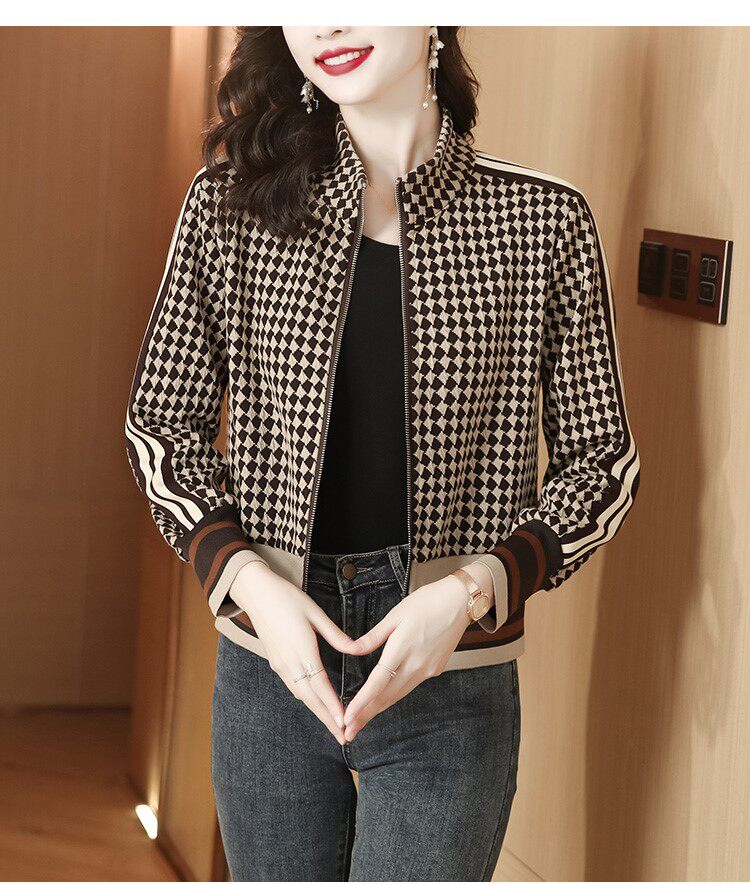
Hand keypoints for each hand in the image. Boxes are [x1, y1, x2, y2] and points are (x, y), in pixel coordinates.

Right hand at [229, 561, 359, 744]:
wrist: (256, 593)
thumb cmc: (287, 598)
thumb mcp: (315, 612)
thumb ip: (336, 635)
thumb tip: (356, 649)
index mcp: (301, 649)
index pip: (320, 685)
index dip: (333, 706)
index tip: (345, 723)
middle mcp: (289, 662)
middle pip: (310, 698)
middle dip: (327, 719)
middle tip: (344, 737)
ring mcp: (280, 664)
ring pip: (301, 695)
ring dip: (318, 711)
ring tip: (334, 726)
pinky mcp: (276, 662)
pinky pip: (294, 686)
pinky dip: (308, 699)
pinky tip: (317, 704)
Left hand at [342, 573, 474, 741]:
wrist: (461, 602)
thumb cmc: (428, 602)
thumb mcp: (396, 614)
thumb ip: (374, 636)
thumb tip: (353, 650)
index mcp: (402, 649)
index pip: (377, 683)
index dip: (361, 703)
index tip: (347, 719)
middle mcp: (416, 665)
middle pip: (386, 697)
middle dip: (366, 716)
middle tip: (348, 733)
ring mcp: (428, 669)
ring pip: (398, 695)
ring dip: (379, 709)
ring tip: (361, 721)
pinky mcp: (435, 669)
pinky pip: (410, 686)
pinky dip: (394, 695)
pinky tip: (384, 699)